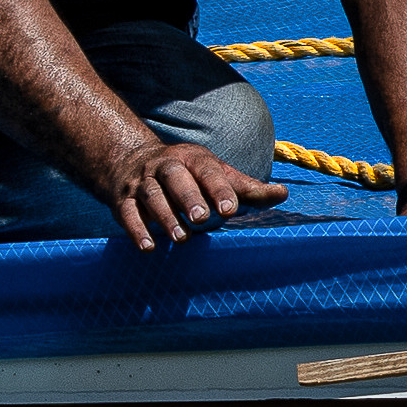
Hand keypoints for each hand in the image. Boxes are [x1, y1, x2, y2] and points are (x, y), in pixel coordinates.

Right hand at [100, 138, 288, 249]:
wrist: (129, 161)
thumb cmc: (187, 174)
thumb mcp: (216, 174)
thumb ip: (247, 188)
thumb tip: (283, 193)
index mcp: (192, 159)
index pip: (207, 171)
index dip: (218, 189)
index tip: (228, 209)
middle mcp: (165, 167)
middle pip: (175, 179)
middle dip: (189, 197)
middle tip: (202, 218)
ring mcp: (142, 183)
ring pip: (152, 197)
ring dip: (165, 218)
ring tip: (180, 238)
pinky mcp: (123, 201)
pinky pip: (127, 214)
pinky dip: (136, 230)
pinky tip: (148, 247)